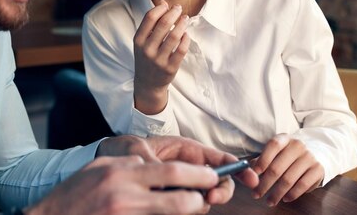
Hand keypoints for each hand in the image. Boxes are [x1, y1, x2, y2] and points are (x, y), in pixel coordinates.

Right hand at [26, 156, 220, 214]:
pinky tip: (165, 213)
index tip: (209, 175)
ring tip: (192, 204)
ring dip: (184, 211)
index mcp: (120, 173)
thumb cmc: (73, 194)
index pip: (169, 171)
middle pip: (178, 197)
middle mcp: (126, 195)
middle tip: (208, 193)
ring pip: (171, 214)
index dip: (195, 174)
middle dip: (199, 196)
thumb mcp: (99, 169)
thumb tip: (151, 166)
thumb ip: (127, 166)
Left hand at [97, 135, 259, 201]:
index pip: (218, 159)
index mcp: (185, 151)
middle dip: (219, 191)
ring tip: (182, 199)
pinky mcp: (170, 199)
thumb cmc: (122, 149)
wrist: (105, 160)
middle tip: (210, 199)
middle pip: (216, 183)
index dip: (237, 168)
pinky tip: (171, 205)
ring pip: (202, 199)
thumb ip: (155, 163)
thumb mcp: (137, 151)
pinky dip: (184, 207)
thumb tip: (169, 182)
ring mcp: (180, 185)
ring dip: (199, 202)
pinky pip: (185, 206)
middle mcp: (186, 168)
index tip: (250, 179)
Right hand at [133, 0, 190, 114]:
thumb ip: (151, 22)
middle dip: (174, 13)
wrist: (147, 83)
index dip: (161, 8)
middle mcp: (147, 49)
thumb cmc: (146, 57)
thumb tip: (164, 2)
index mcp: (138, 40)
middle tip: (179, 9)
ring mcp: (159, 59)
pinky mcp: (170, 68)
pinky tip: (186, 34)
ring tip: (185, 19)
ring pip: (175, 36)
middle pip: (164, 24)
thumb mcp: (143, 40)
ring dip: (182, 24)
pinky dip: (186, 39)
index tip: (168, 5)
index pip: (150, 17)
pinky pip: (181, 49)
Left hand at [251, 134, 323, 205]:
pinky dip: (292, 194)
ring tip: (269, 201)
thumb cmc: (289, 154)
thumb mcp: (277, 152)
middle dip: (264, 184)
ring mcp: (309, 157)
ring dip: (276, 193)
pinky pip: (302, 185)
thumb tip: (249, 172)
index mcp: (284, 138)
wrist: (317, 151)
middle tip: (256, 194)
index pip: (273, 146)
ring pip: (288, 179)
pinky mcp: (318, 169)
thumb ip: (262, 160)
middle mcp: (298, 146)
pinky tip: (285, 198)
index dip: (262, 160)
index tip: (254, 173)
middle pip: (277, 167)